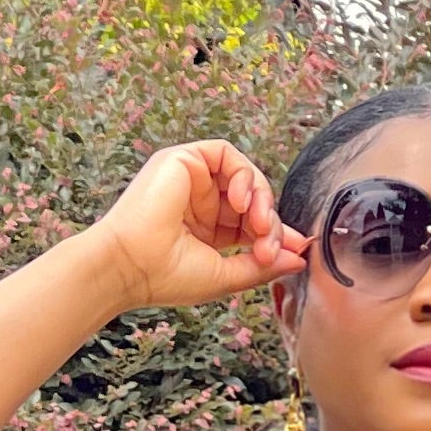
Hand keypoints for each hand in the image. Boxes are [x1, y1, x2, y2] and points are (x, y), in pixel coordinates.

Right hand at [87, 139, 302, 311]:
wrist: (130, 266)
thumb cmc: (166, 277)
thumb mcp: (226, 276)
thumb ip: (263, 265)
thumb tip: (300, 257)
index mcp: (207, 231)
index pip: (252, 223)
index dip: (276, 233)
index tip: (296, 248)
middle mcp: (200, 203)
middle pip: (254, 199)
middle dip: (270, 220)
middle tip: (270, 243)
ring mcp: (191, 180)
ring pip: (245, 174)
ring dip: (262, 197)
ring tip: (258, 224)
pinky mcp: (183, 159)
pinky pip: (225, 152)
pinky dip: (243, 173)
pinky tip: (241, 199)